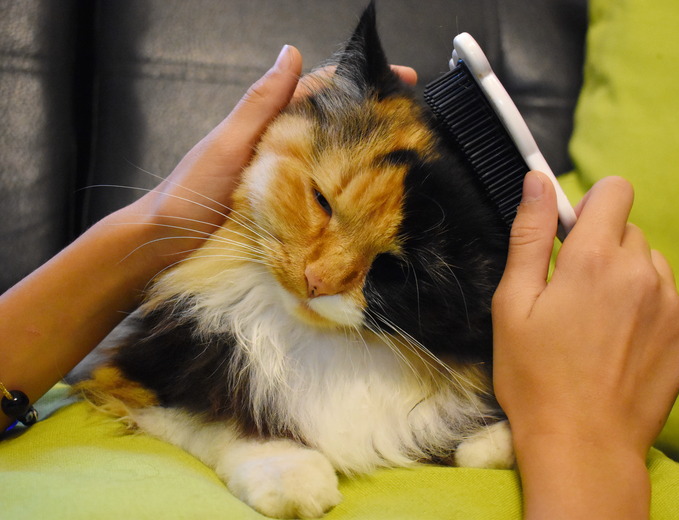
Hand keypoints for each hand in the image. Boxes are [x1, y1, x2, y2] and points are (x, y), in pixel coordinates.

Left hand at [120, 47, 416, 268]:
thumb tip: (292, 53)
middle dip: (375, 121)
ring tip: (408, 164)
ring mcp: (288, 183)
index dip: (362, 81)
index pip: (323, 92)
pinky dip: (350, 199)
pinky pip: (326, 201)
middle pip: (336, 128)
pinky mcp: (290, 215)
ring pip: (335, 165)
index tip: (404, 78)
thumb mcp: (228, 143)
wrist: (166, 245)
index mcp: (270, 124)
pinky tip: (373, 205)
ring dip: (368, 162)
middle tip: (417, 126)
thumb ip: (261, 103)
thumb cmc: (190, 192)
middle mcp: (284, 150)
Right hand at [491, 171, 678, 517]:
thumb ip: (529, 235)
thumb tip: (537, 181)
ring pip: (651, 263)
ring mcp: (671, 306)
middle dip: (602, 247)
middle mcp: (641, 274)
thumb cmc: (536, 377)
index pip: (615, 191)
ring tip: (599, 321)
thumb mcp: (513, 303)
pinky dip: (646, 308)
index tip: (571, 232)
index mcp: (593, 260)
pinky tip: (620, 343)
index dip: (590, 205)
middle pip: (629, 230)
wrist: (583, 445)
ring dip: (627, 276)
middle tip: (573, 292)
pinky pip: (668, 299)